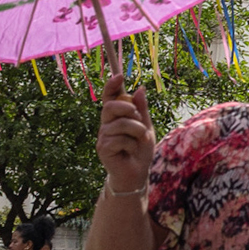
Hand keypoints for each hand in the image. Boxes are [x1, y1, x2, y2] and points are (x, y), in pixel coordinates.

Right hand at [96, 74, 155, 190]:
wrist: (137, 173)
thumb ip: (142, 109)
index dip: (112, 86)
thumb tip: (140, 88)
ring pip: (121, 124)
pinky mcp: (102, 149)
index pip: (109, 98)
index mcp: (116, 117)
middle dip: (129, 109)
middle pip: (111, 107)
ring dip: (137, 132)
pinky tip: (130, 152)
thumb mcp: (146, 127)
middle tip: (139, 119)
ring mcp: (103, 136)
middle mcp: (106, 124)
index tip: (120, 76)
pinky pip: (119, 140)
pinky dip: (131, 145)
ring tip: (139, 141)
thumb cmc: (140, 150)